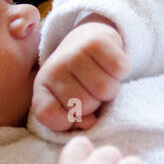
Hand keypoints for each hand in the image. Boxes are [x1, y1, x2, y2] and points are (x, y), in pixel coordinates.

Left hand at [32, 15, 129, 131]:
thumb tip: (89, 123)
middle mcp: (55, 68)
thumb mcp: (66, 104)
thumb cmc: (78, 80)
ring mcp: (74, 53)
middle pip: (85, 105)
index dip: (66, 120)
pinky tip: (111, 66)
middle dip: (95, 103)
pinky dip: (121, 72)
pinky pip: (119, 69)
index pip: (48, 115)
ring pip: (105, 89)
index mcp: (43, 86)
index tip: (73, 111)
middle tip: (92, 90)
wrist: (87, 41)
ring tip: (103, 78)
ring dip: (110, 89)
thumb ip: (70, 122)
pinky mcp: (97, 42)